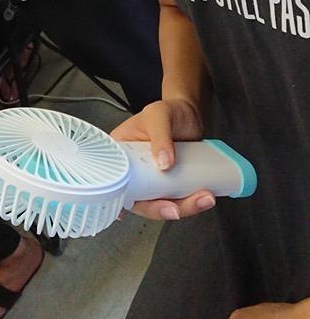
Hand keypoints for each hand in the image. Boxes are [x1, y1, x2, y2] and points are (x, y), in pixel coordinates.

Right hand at [112, 98, 215, 221]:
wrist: (190, 114)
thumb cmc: (168, 110)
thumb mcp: (159, 116)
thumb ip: (160, 136)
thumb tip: (164, 164)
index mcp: (120, 154)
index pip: (115, 183)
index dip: (123, 201)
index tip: (138, 207)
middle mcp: (134, 171)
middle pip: (140, 200)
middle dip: (160, 209)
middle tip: (177, 209)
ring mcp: (152, 179)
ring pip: (161, 203)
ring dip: (183, 207)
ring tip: (203, 198)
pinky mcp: (170, 184)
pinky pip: (176, 199)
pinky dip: (190, 202)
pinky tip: (204, 196)